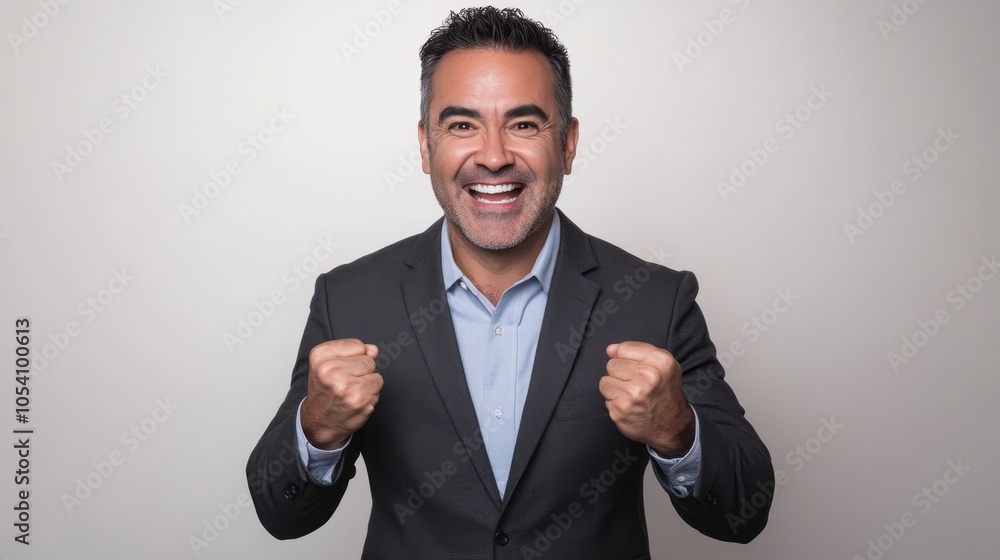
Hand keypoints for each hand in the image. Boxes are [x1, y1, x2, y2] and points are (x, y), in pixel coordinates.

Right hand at [300, 338, 382, 449]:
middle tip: (345, 382)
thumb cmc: (325, 391)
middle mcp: (331, 370)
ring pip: (376, 375)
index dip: (354, 357)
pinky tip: (356, 400)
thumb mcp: (327, 364)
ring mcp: (346, 386)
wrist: (318, 422)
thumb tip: (373, 350)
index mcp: (321, 356)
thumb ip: (352, 352)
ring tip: (351, 391)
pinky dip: (371, 395)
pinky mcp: (359, 400)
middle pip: (368, 360)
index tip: (341, 369)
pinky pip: (378, 389)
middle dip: (362, 371)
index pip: (358, 345)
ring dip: (368, 384)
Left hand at [600, 341, 694, 457]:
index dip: (627, 358)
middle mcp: (647, 377)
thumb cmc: (665, 393)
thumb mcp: (662, 365)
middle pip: (612, 364)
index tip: (636, 368)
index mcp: (660, 361)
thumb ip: (636, 351)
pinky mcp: (620, 410)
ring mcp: (632, 395)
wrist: (673, 426)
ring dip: (614, 388)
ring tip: (630, 395)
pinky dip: (614, 402)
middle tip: (635, 384)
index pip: (623, 348)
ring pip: (605, 381)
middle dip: (620, 373)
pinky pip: (605, 398)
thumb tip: (610, 349)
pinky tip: (628, 405)